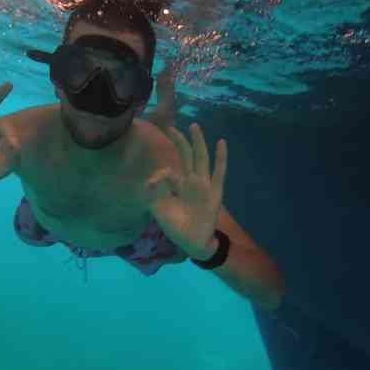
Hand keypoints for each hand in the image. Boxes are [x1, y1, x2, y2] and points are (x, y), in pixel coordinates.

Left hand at [145, 123, 227, 258]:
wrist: (192, 243)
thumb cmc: (176, 227)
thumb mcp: (159, 209)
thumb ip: (152, 194)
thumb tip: (148, 180)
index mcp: (178, 187)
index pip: (169, 172)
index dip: (160, 175)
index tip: (151, 184)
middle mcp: (192, 182)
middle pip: (186, 157)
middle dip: (180, 142)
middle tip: (172, 126)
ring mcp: (204, 186)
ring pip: (201, 159)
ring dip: (198, 143)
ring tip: (194, 126)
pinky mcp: (215, 192)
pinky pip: (219, 172)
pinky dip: (221, 157)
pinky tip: (221, 143)